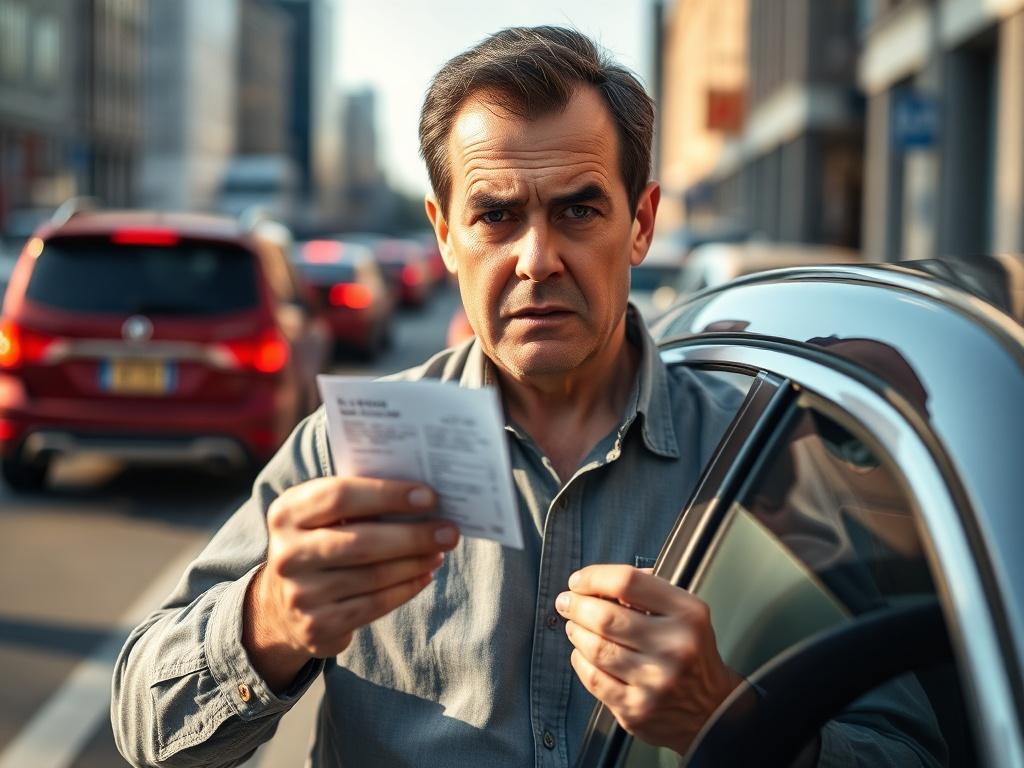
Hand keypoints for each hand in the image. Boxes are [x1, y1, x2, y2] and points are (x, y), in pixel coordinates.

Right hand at [244, 477, 458, 689]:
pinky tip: (424, 576)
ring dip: (415, 563)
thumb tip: (422, 498)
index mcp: (287, 513)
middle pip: (361, 542)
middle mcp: (287, 554)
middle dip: (413, 536)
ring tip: (440, 551)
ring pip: (372, 576)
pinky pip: (373, 605)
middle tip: (449, 531)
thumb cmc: (319, 543)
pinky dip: (405, 589)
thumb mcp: (322, 516)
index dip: (388, 495)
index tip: (429, 497)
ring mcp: (300, 594)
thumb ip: (359, 501)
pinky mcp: (317, 627)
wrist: (281, 605)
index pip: (340, 496)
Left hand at [555, 565, 741, 753]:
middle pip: (605, 616)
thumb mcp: (684, 612)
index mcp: (687, 614)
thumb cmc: (690, 652)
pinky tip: (582, 653)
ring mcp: (655, 681)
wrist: (712, 710)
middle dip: (576, 605)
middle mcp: (673, 647)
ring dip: (575, 631)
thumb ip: (647, 591)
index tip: (578, 581)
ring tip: (574, 625)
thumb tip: (597, 581)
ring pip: (595, 648)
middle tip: (566, 602)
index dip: (594, 577)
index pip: (627, 582)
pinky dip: (580, 661)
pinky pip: (593, 678)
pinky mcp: (637, 709)